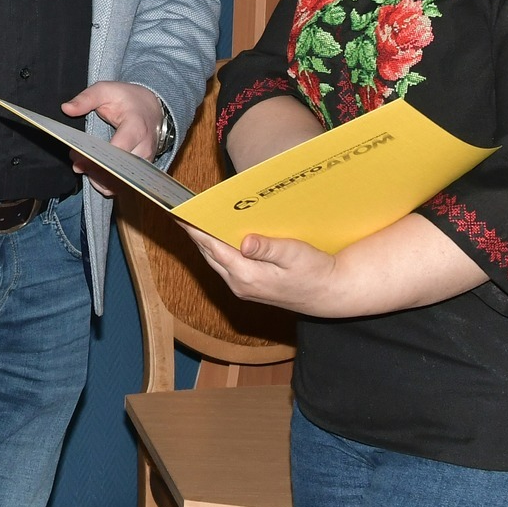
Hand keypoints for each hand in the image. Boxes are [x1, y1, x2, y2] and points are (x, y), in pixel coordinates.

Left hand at [61, 81, 162, 195]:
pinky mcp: (139, 171)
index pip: (117, 150)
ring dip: (96, 178)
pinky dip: (104, 183)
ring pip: (119, 183)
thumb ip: (86, 99)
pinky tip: (92, 171)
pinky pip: (121, 185)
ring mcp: (144, 163)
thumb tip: (66, 109)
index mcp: (136, 128)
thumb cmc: (128, 99)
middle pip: (117, 171)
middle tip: (76, 161)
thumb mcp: (106, 90)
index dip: (95, 157)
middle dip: (92, 170)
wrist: (151, 109)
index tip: (77, 156)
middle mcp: (144, 149)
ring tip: (82, 164)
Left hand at [186, 226, 337, 315]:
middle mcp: (240, 285)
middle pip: (209, 254)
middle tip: (184, 212)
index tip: (181, 215)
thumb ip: (267, 248)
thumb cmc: (313, 272)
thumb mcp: (294, 255)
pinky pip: (224, 265)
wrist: (326, 294)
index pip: (213, 248)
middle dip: (196, 233)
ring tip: (196, 221)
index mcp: (247, 276)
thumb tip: (244, 242)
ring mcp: (242, 288)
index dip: (195, 230)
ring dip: (205, 242)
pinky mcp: (247, 287)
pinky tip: (218, 238)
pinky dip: (217, 250)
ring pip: (215, 261)